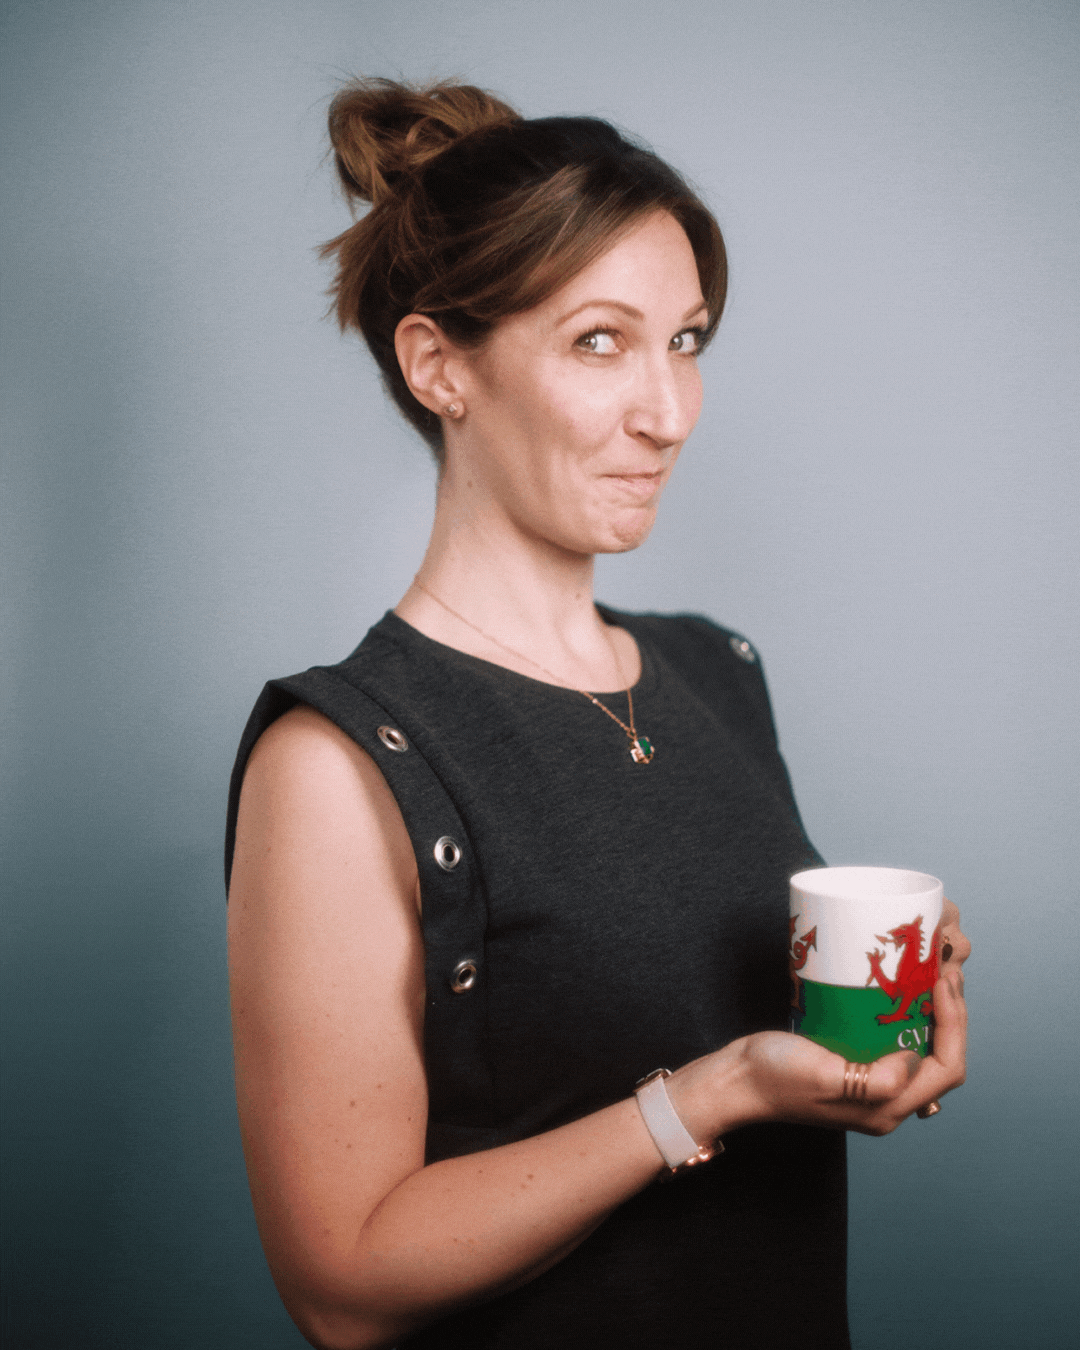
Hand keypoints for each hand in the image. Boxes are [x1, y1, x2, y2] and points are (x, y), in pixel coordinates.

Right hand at [670, 900, 970, 1139]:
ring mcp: (873, 1086)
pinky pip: (898, 1043)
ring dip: (936, 1014)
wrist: (738, 1080)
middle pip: (942, 1060)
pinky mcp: (858, 1068)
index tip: (944, 982)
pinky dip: (910, 1015)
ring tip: (932, 976)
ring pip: (924, 1049)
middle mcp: (887, 1102)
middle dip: (953, 1015)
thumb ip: (876, 1080)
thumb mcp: (825, 1077)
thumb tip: (912, 1059)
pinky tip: (902, 991)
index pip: (946, 1068)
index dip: (956, 1025)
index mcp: (886, 1109)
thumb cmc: (774, 1078)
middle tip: (945, 970)